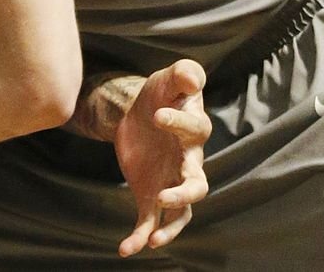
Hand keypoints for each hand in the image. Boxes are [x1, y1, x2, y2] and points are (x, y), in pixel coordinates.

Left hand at [114, 59, 209, 257]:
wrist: (140, 112)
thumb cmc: (162, 93)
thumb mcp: (169, 77)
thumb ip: (184, 74)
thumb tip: (191, 77)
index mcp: (194, 130)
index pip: (195, 131)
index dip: (177, 123)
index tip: (156, 115)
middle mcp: (188, 161)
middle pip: (198, 184)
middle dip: (184, 193)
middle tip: (164, 196)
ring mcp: (171, 182)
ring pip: (181, 212)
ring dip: (169, 228)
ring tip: (152, 240)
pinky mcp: (151, 194)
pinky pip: (150, 222)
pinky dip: (139, 237)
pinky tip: (126, 249)